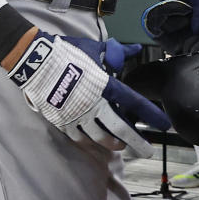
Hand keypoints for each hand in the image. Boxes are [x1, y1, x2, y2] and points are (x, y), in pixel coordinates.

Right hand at [7, 32, 167, 158]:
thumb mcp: (94, 48)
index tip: (163, 124)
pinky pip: (79, 138)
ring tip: (121, 146)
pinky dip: (90, 143)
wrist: (34, 60)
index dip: (150, 114)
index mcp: (104, 85)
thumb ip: (116, 52)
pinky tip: (96, 145)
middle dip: (135, 142)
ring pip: (99, 138)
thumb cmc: (67, 52)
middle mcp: (93, 104)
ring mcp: (76, 115)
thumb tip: (135, 49)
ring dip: (113, 144)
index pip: (133, 103)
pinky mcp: (62, 121)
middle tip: (147, 151)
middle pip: (119, 129)